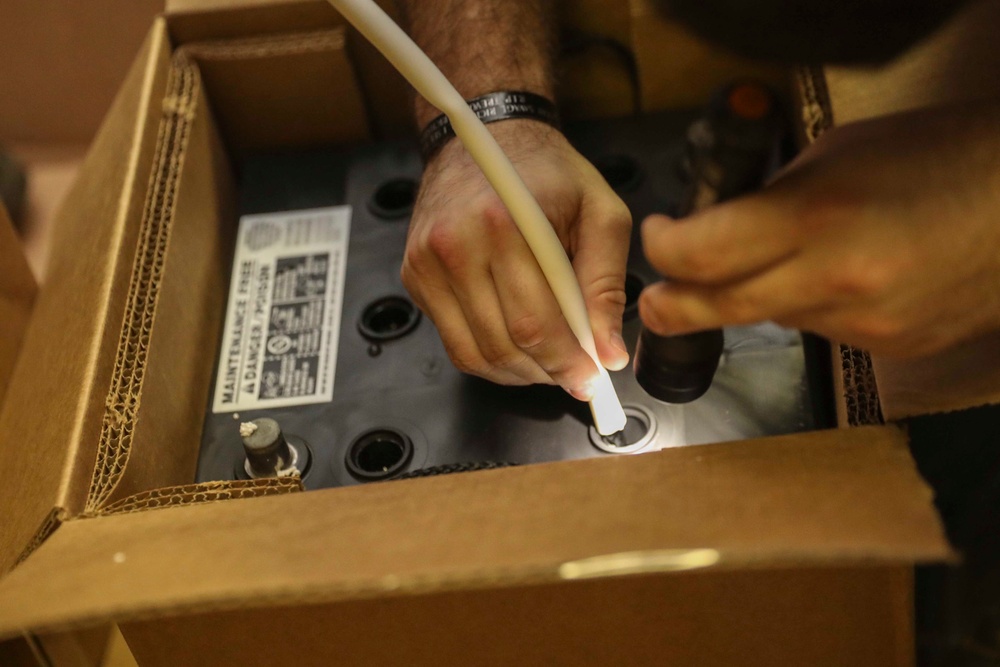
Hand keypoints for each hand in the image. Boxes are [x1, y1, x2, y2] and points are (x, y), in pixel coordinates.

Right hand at [401, 119, 631, 398]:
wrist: (488, 132)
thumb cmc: (549, 171)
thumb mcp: (601, 214)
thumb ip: (606, 285)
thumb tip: (608, 353)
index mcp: (505, 224)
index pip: (535, 324)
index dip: (567, 364)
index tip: (592, 382)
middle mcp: (456, 244)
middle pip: (503, 346)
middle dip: (547, 372)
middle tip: (576, 375)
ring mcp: (427, 263)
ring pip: (475, 354)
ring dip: (519, 373)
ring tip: (549, 361)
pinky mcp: (415, 275)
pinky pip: (453, 341)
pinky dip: (489, 356)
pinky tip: (517, 344)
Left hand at [639, 101, 999, 356]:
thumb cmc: (941, 157)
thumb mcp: (838, 152)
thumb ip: (770, 195)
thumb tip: (720, 223)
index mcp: (817, 217)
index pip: (702, 254)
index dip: (664, 249)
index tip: (659, 237)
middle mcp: (836, 281)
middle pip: (721, 310)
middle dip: (674, 307)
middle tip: (655, 304)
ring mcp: (864, 324)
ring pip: (773, 322)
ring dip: (755, 298)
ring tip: (786, 259)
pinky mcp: (889, 349)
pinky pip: (822, 332)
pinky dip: (809, 308)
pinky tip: (837, 277)